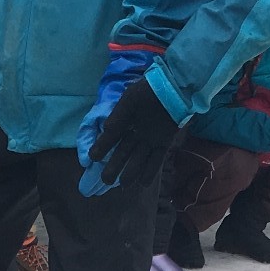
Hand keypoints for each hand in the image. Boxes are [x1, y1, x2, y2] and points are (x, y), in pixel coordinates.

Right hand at [78, 59, 177, 196]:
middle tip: (106, 180)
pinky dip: (150, 171)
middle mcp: (137, 131)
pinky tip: (143, 183)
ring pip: (138, 159)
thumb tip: (105, 131)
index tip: (93, 158)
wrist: (176, 86)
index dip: (103, 147)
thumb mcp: (130, 100)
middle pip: (124, 152)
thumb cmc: (150, 89)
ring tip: (124, 185)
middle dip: (114, 166)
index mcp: (126, 119)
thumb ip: (118, 117)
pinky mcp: (164, 142)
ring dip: (131, 172)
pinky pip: (156, 159)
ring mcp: (151, 138)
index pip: (112, 137)